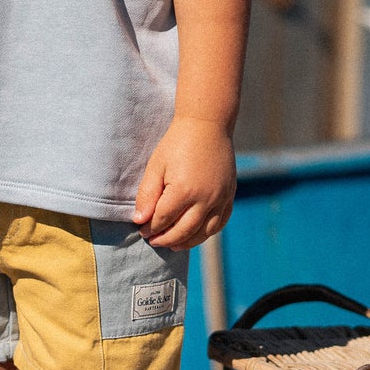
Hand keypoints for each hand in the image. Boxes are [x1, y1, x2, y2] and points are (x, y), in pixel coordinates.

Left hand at [132, 115, 235, 249]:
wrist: (207, 125)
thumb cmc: (177, 143)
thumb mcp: (156, 166)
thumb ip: (147, 195)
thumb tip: (140, 220)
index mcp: (183, 190)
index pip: (163, 220)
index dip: (151, 228)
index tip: (142, 230)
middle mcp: (205, 198)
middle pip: (183, 231)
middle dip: (166, 239)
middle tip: (154, 241)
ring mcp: (220, 198)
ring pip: (204, 232)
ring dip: (187, 242)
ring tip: (172, 244)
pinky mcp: (229, 195)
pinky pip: (220, 222)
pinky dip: (207, 232)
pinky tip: (195, 234)